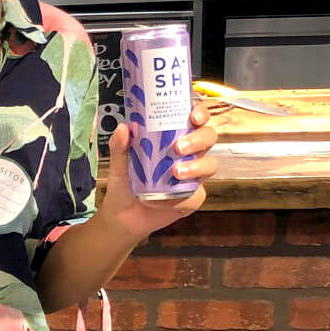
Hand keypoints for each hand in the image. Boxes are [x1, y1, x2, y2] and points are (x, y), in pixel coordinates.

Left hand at [100, 100, 219, 240]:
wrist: (123, 217)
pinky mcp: (192, 198)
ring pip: (210, 165)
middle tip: (179, 147)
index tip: (193, 116)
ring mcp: (193, 176)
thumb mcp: (118, 165)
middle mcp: (188, 154)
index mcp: (173, 138)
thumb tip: (123, 128)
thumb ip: (119, 147)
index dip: (201, 113)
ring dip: (197, 167)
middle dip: (199, 139)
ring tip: (176, 172)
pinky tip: (168, 200)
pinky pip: (198, 195)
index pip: (195, 119)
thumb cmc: (124, 185)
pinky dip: (184, 197)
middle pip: (208, 138)